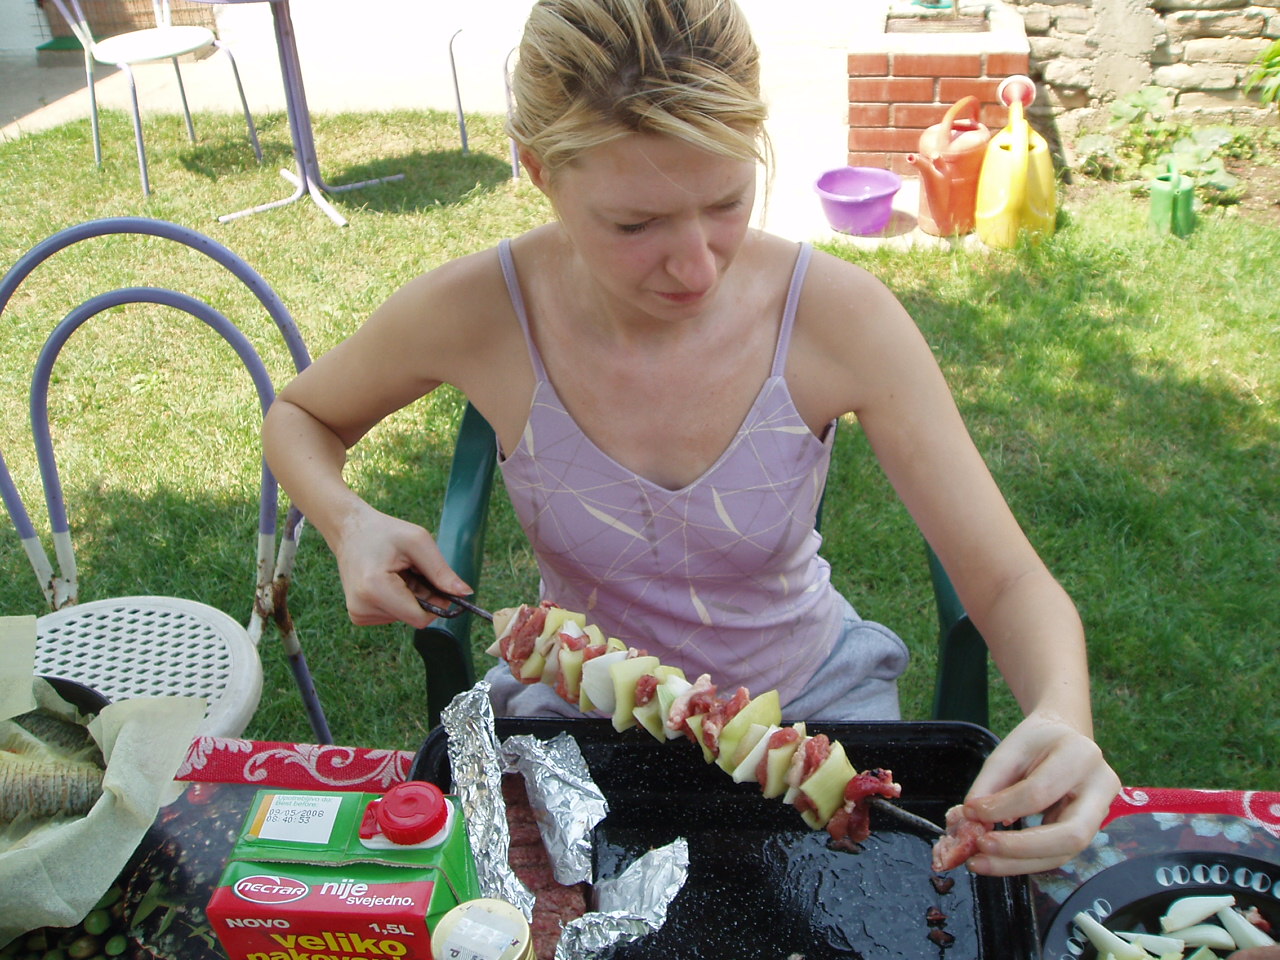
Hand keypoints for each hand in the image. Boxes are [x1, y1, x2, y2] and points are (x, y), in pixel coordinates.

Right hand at [329, 503, 470, 629]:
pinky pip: (392, 615)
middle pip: (413, 618)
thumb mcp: (418, 542)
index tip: (439, 585)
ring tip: (397, 572)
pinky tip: (388, 580)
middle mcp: (361, 607)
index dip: (437, 605)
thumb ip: (441, 571)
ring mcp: (357, 613)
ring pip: (404, 617)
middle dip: (422, 597)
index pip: (419, 618)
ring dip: (409, 597)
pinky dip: (397, 599)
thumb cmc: (384, 532)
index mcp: (375, 589)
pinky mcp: (358, 615)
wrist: (350, 531)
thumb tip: (466, 593)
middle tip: (412, 570)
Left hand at [960, 711, 1119, 875]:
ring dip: (1017, 863)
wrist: (1065, 739)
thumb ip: (989, 783)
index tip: (971, 811)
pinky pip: (1056, 855)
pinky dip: (1023, 862)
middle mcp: (1101, 788)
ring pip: (1064, 854)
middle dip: (1020, 848)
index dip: (1003, 806)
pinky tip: (995, 860)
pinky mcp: (1089, 833)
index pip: (1041, 791)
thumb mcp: (1009, 750)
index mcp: (1081, 755)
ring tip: (979, 862)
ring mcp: (1100, 814)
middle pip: (1070, 835)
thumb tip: (970, 819)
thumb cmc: (1037, 742)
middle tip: (981, 846)